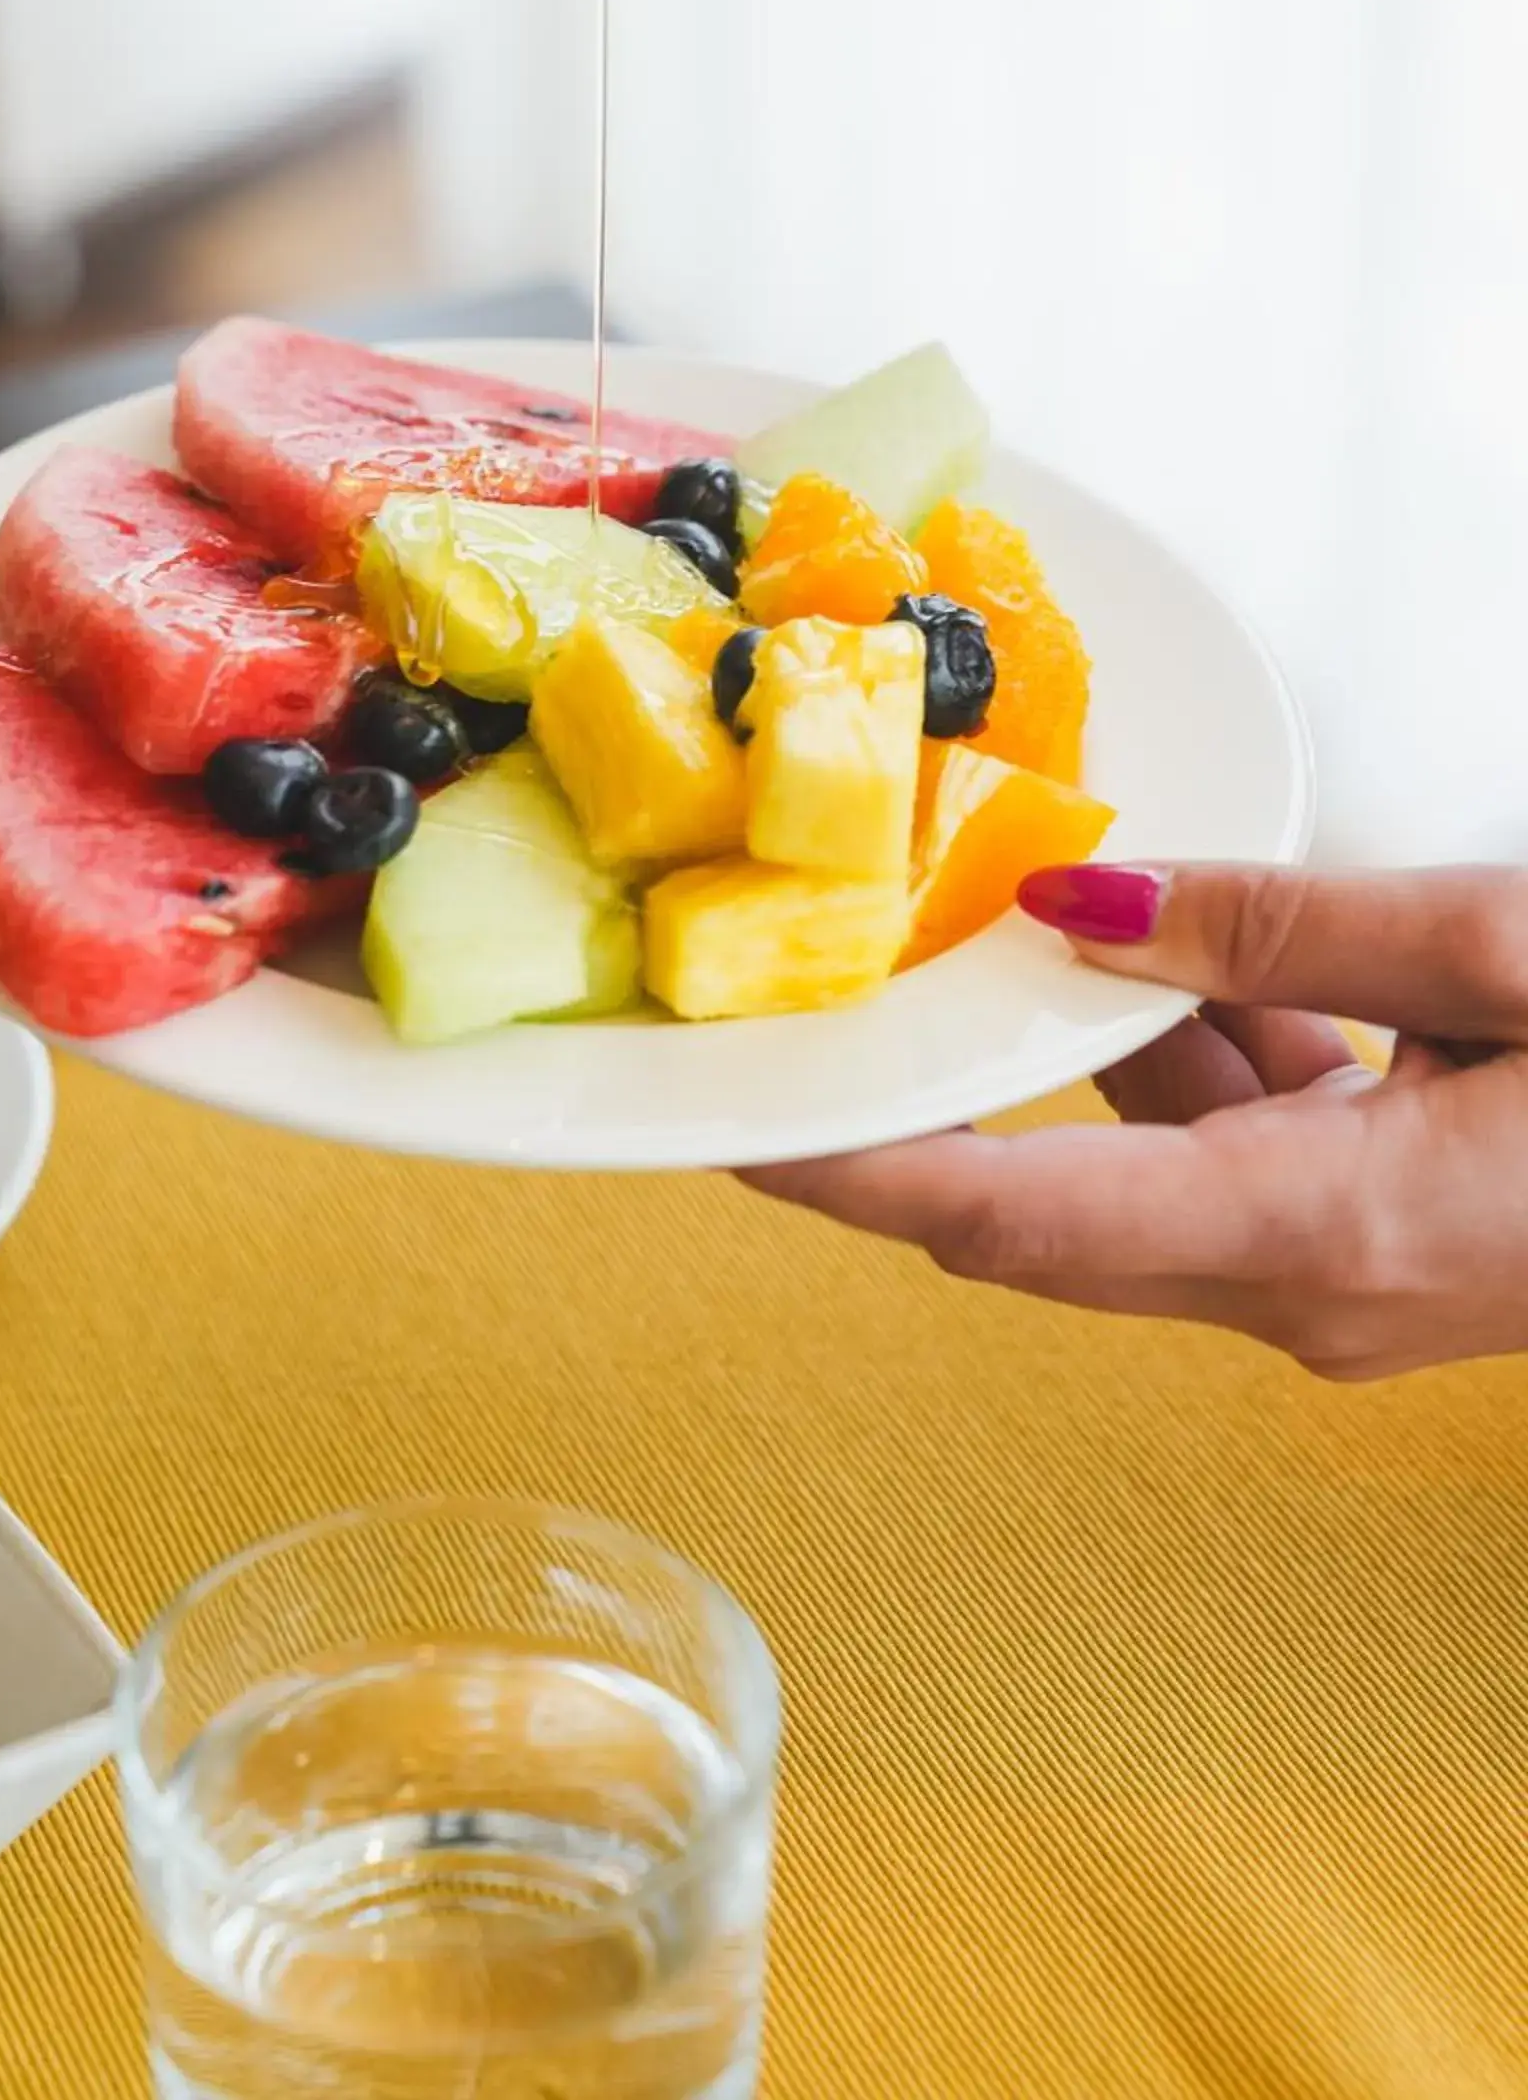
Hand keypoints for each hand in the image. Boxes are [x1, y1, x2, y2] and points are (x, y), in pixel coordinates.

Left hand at [747, 864, 1527, 1381]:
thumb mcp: (1497, 957)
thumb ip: (1278, 929)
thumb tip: (1083, 903)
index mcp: (1325, 1226)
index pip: (1019, 1220)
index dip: (861, 1177)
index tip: (742, 1126)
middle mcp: (1312, 1291)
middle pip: (1050, 1214)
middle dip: (920, 1120)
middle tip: (807, 1022)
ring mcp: (1348, 1288)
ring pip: (1147, 1174)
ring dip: (1084, 1058)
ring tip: (1013, 926)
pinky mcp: (1383, 1254)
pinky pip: (1235, 1166)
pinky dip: (1197, 1065)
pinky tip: (1196, 959)